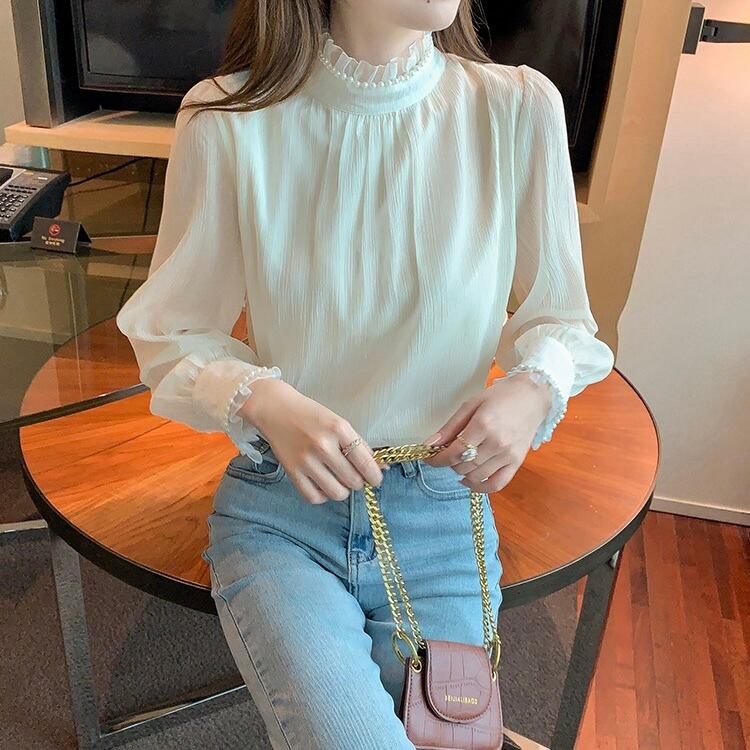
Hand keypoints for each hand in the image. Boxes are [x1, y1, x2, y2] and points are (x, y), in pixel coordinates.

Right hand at [240, 378, 385, 503]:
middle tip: (353, 475)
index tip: (376, 479)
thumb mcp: (338, 422)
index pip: (366, 462)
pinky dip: (322, 496)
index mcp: (339, 428)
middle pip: (353, 480)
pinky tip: (323, 485)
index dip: (375, 476)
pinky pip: (314, 497)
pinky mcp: (292, 471)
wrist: (275, 408)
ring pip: (337, 492)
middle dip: (358, 481)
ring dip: (342, 490)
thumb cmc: (309, 414)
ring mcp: (306, 460)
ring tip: (339, 481)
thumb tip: (381, 466)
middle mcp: (323, 445)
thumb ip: (358, 444)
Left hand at [421, 372, 552, 492]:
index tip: (429, 458)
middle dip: (450, 462)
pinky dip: (480, 487)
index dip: (437, 460)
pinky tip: (470, 480)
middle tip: (448, 453)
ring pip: (476, 476)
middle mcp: (497, 443)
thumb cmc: (501, 396)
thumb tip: (430, 444)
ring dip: (462, 473)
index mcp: (483, 425)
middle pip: (464, 466)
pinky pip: (497, 484)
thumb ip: (450, 427)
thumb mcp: (471, 404)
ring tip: (460, 461)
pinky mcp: (517, 462)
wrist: (532, 396)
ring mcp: (509, 455)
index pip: (454, 452)